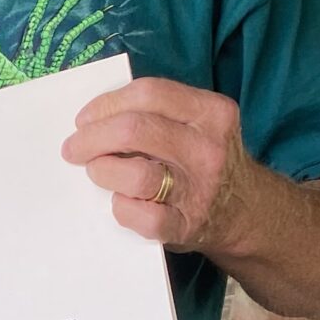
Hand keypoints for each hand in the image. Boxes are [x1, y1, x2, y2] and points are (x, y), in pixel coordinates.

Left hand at [61, 78, 249, 249]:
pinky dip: (122, 208)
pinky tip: (120, 202)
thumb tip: (97, 117)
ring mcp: (198, 190)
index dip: (107, 103)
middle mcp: (208, 149)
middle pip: (135, 130)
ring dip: (103, 171)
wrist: (245, 213)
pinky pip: (142, 217)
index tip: (85, 119)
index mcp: (211, 113)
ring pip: (136, 174)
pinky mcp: (185, 225)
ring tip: (95, 171)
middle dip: (92, 137)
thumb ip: (159, 113)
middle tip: (74, 148)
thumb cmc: (205, 161)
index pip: (148, 93)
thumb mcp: (199, 124)